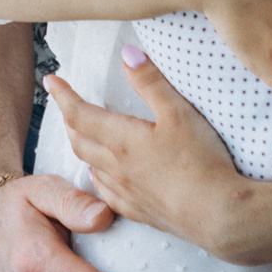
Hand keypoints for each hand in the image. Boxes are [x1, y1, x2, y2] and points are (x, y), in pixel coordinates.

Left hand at [45, 55, 264, 261]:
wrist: (220, 217)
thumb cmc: (202, 162)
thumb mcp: (179, 113)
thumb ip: (151, 82)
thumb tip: (127, 54)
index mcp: (121, 140)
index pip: (79, 113)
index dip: (62, 95)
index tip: (50, 80)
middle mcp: (116, 167)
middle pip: (79, 140)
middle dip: (68, 119)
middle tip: (66, 104)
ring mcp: (126, 192)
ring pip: (90, 166)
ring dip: (81, 146)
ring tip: (81, 133)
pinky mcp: (140, 212)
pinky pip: (105, 192)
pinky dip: (97, 177)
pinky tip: (101, 176)